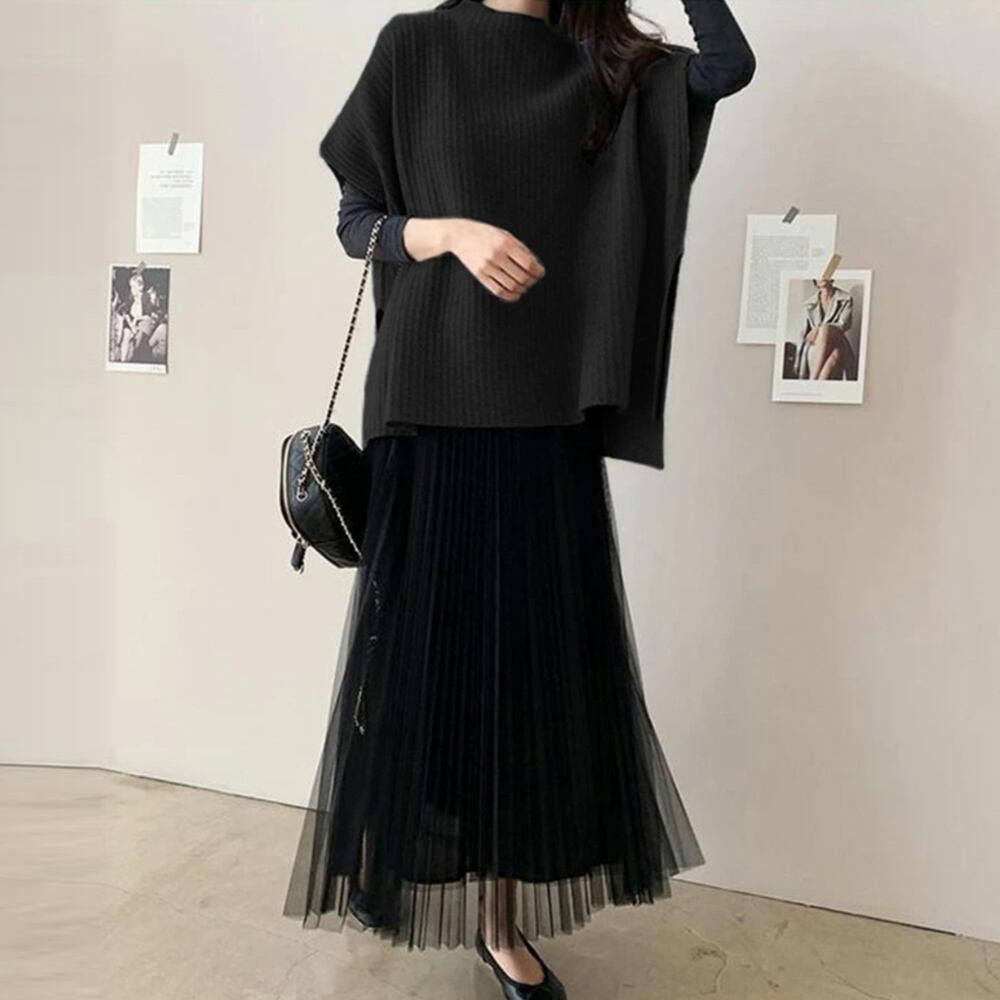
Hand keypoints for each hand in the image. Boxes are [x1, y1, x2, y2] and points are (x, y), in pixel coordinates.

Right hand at [403, 217, 544, 302]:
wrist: (458, 235)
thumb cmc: (486, 234)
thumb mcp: (504, 234)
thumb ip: (520, 248)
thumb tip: (536, 266)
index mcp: (505, 243)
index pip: (528, 263)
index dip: (537, 271)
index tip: (540, 273)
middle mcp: (496, 255)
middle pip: (521, 276)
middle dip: (531, 281)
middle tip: (533, 280)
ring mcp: (486, 266)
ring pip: (511, 286)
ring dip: (522, 289)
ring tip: (524, 286)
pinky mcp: (479, 275)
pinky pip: (498, 291)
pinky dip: (510, 296)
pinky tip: (515, 294)